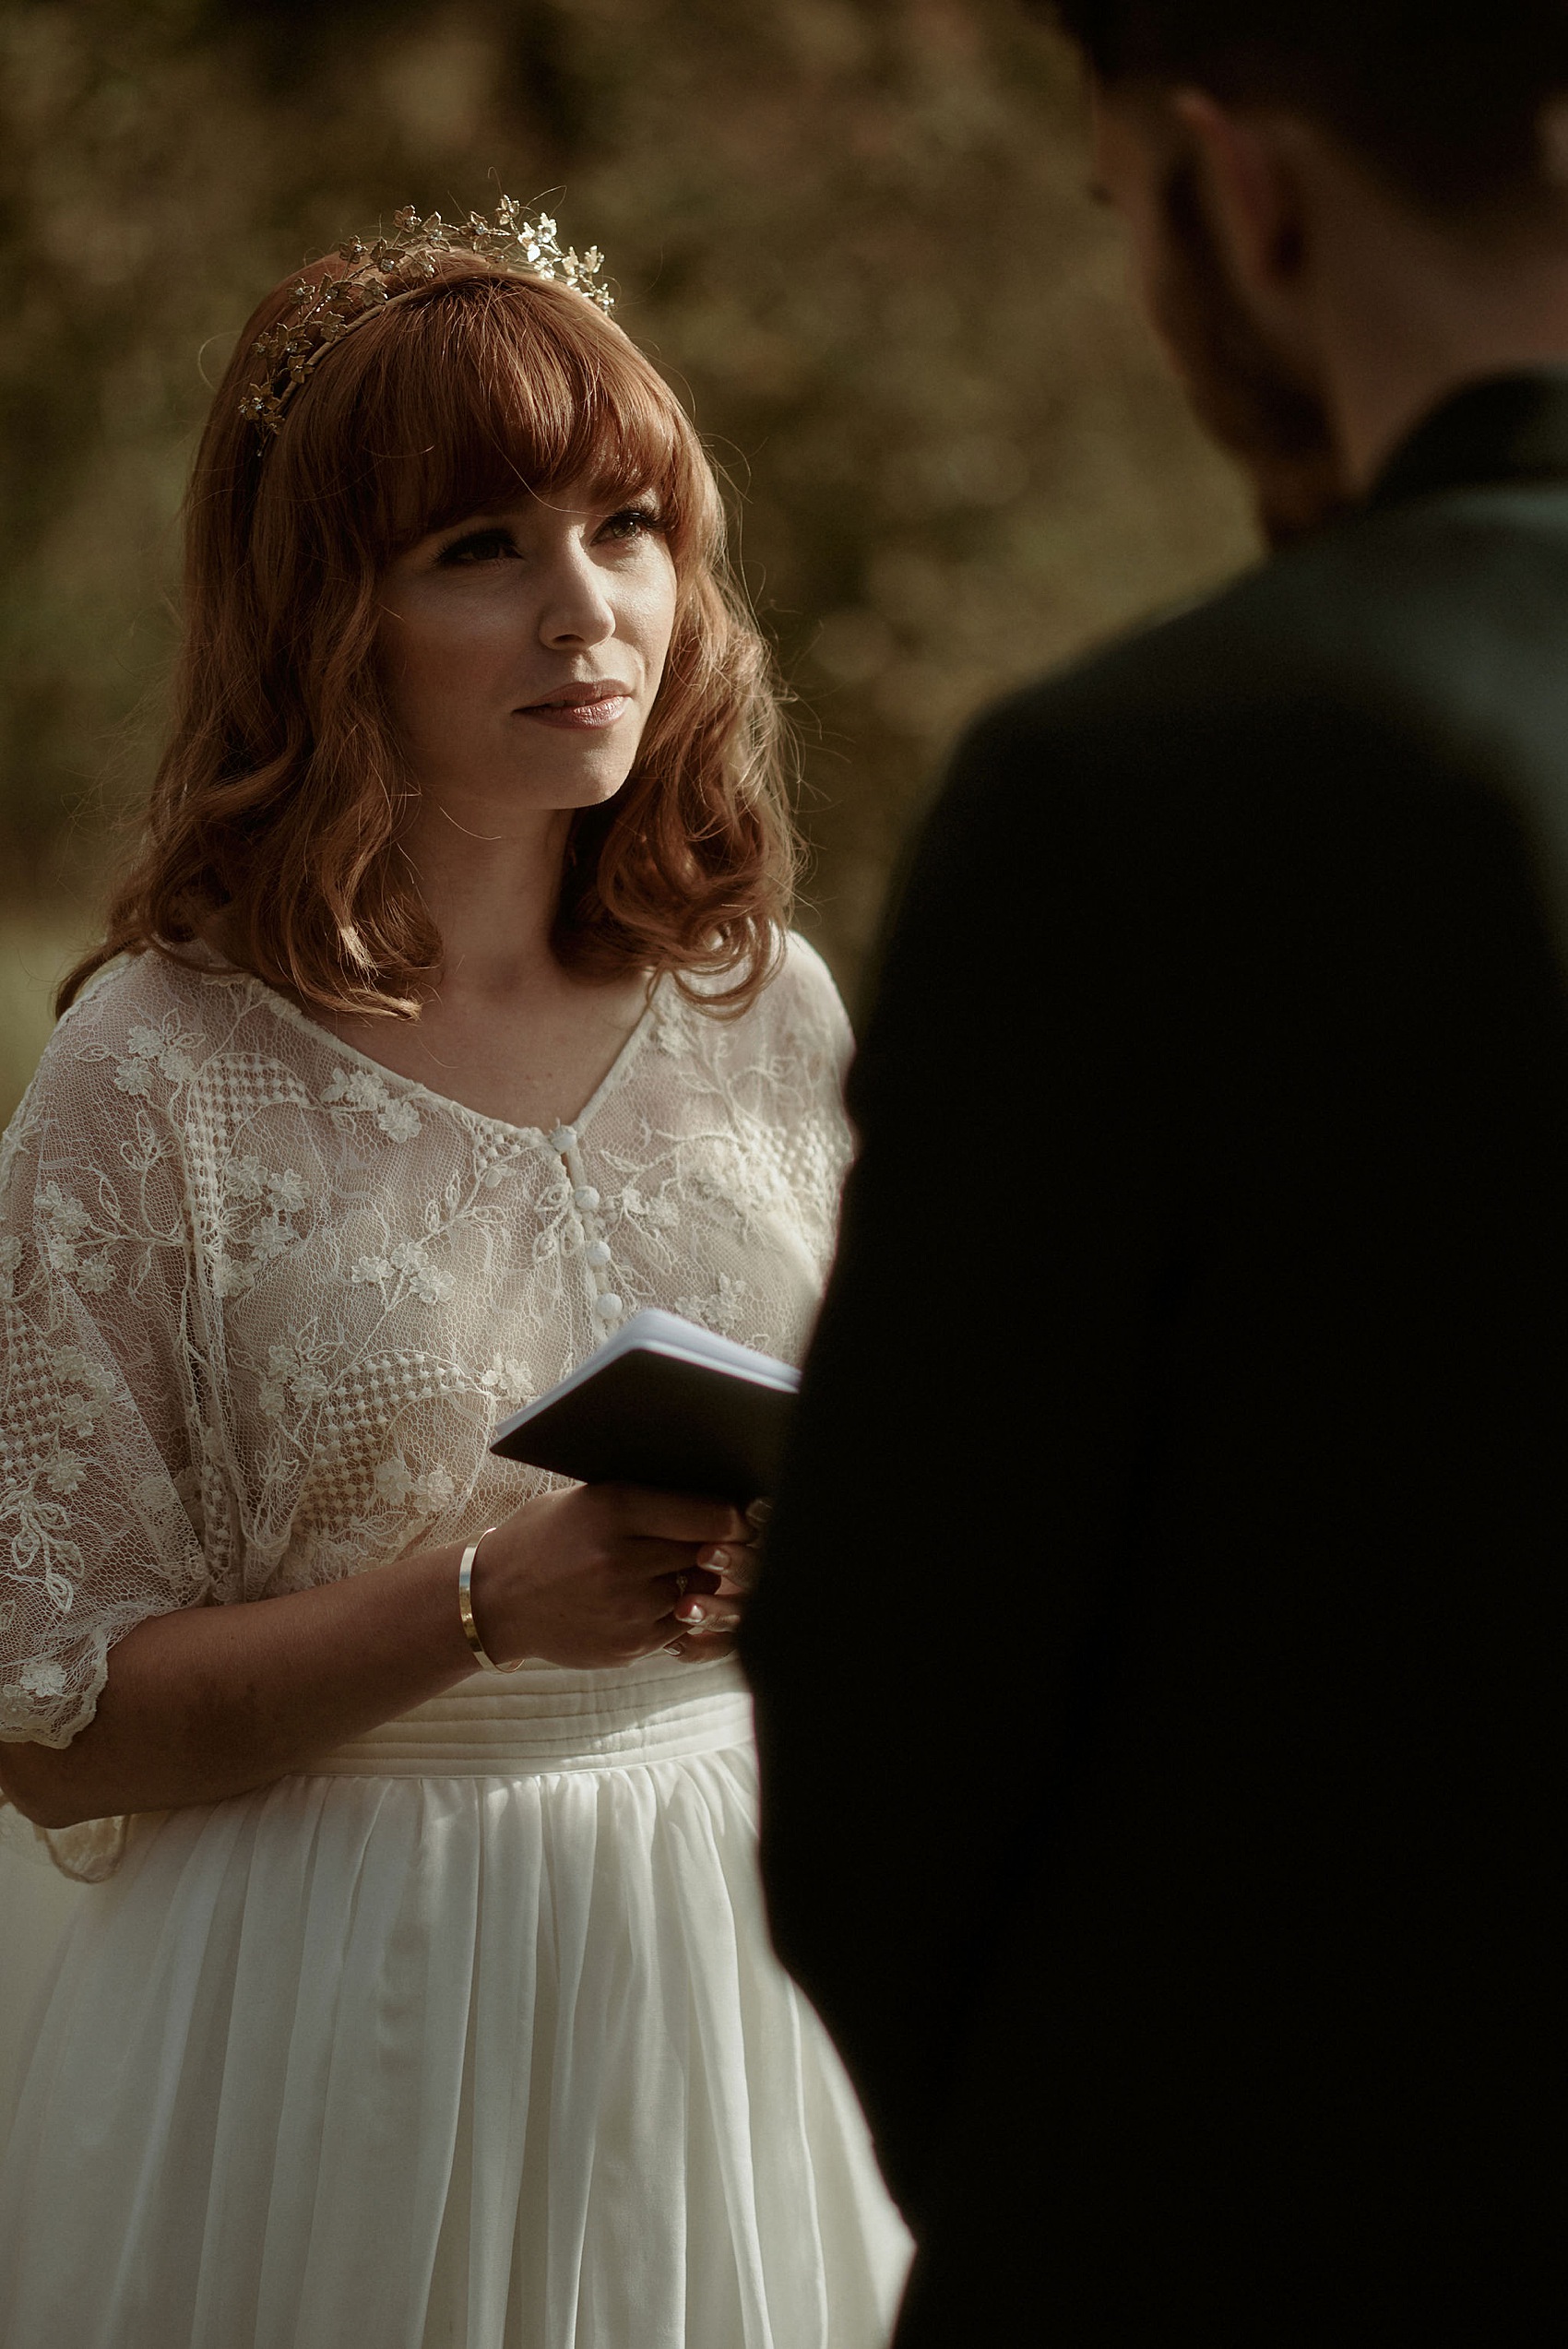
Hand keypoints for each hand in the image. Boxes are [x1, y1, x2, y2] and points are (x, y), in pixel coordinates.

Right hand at [468, 1484, 749, 1669]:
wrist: (496, 1600)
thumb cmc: (544, 1537)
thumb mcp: (586, 1499)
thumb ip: (645, 1501)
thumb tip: (714, 1500)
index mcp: (611, 1511)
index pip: (706, 1515)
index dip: (734, 1517)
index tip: (744, 1517)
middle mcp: (620, 1561)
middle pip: (705, 1553)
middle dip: (716, 1548)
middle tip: (726, 1542)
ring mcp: (624, 1610)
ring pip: (697, 1592)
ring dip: (696, 1581)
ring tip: (681, 1569)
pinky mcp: (627, 1646)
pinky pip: (678, 1625)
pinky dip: (677, 1611)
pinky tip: (659, 1597)